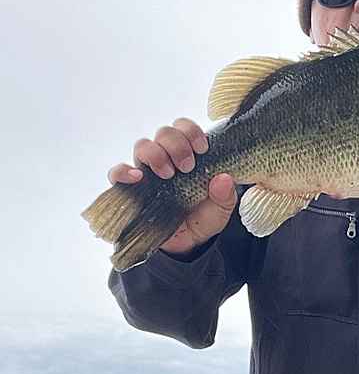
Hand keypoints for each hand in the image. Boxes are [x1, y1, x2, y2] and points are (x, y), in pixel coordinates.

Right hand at [107, 118, 236, 254]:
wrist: (187, 245)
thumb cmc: (202, 218)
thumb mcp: (221, 209)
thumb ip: (225, 195)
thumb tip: (223, 179)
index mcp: (188, 155)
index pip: (184, 128)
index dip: (191, 131)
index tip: (203, 148)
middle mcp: (165, 158)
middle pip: (164, 133)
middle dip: (176, 144)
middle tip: (188, 166)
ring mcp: (147, 172)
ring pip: (142, 146)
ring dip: (156, 154)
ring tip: (168, 174)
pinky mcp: (130, 189)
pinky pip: (117, 173)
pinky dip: (124, 171)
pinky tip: (137, 178)